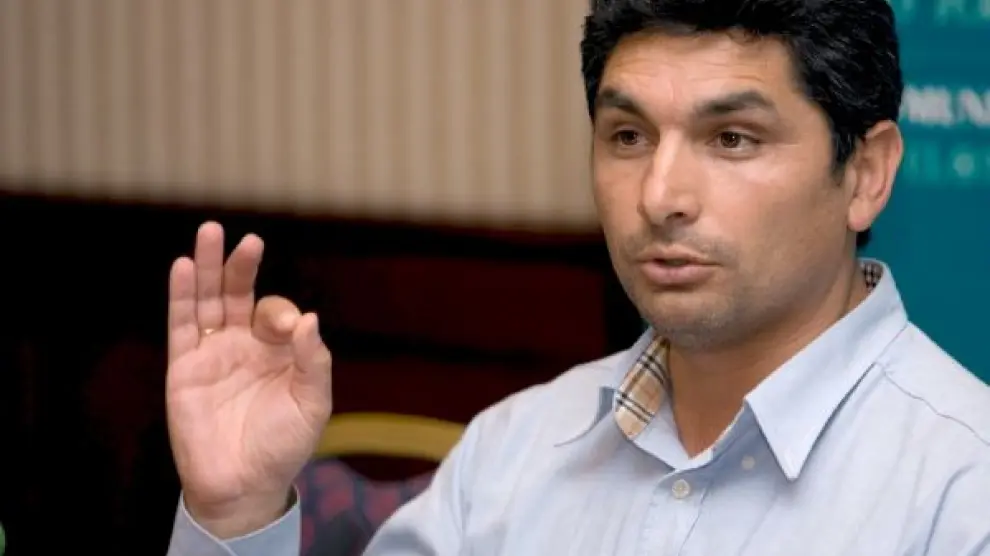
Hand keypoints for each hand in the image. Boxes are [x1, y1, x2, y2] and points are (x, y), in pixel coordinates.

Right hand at [166, 221, 332, 537]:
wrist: (243, 485)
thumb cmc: (283, 445)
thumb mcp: (312, 403)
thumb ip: (314, 361)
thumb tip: (310, 320)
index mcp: (277, 351)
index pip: (276, 313)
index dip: (282, 313)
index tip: (290, 330)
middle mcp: (243, 345)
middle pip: (239, 294)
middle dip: (241, 266)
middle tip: (247, 240)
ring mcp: (212, 353)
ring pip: (207, 300)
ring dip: (208, 267)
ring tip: (210, 232)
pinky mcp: (184, 368)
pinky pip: (182, 325)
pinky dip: (182, 295)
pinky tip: (184, 267)